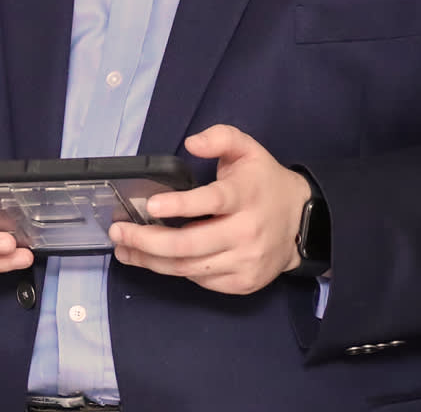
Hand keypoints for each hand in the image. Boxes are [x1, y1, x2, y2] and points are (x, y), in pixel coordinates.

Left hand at [108, 124, 310, 294]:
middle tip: (118, 231)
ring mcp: (245, 261)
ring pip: (189, 268)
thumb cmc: (263, 181)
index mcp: (245, 195)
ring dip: (151, 260)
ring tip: (124, 248)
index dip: (179, 205)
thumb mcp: (246, 148)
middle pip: (190, 244)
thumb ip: (220, 137)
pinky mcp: (244, 283)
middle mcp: (246, 232)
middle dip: (147, 241)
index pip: (211, 202)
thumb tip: (192, 143)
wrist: (302, 221)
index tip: (150, 204)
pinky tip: (155, 259)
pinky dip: (175, 270)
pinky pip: (201, 281)